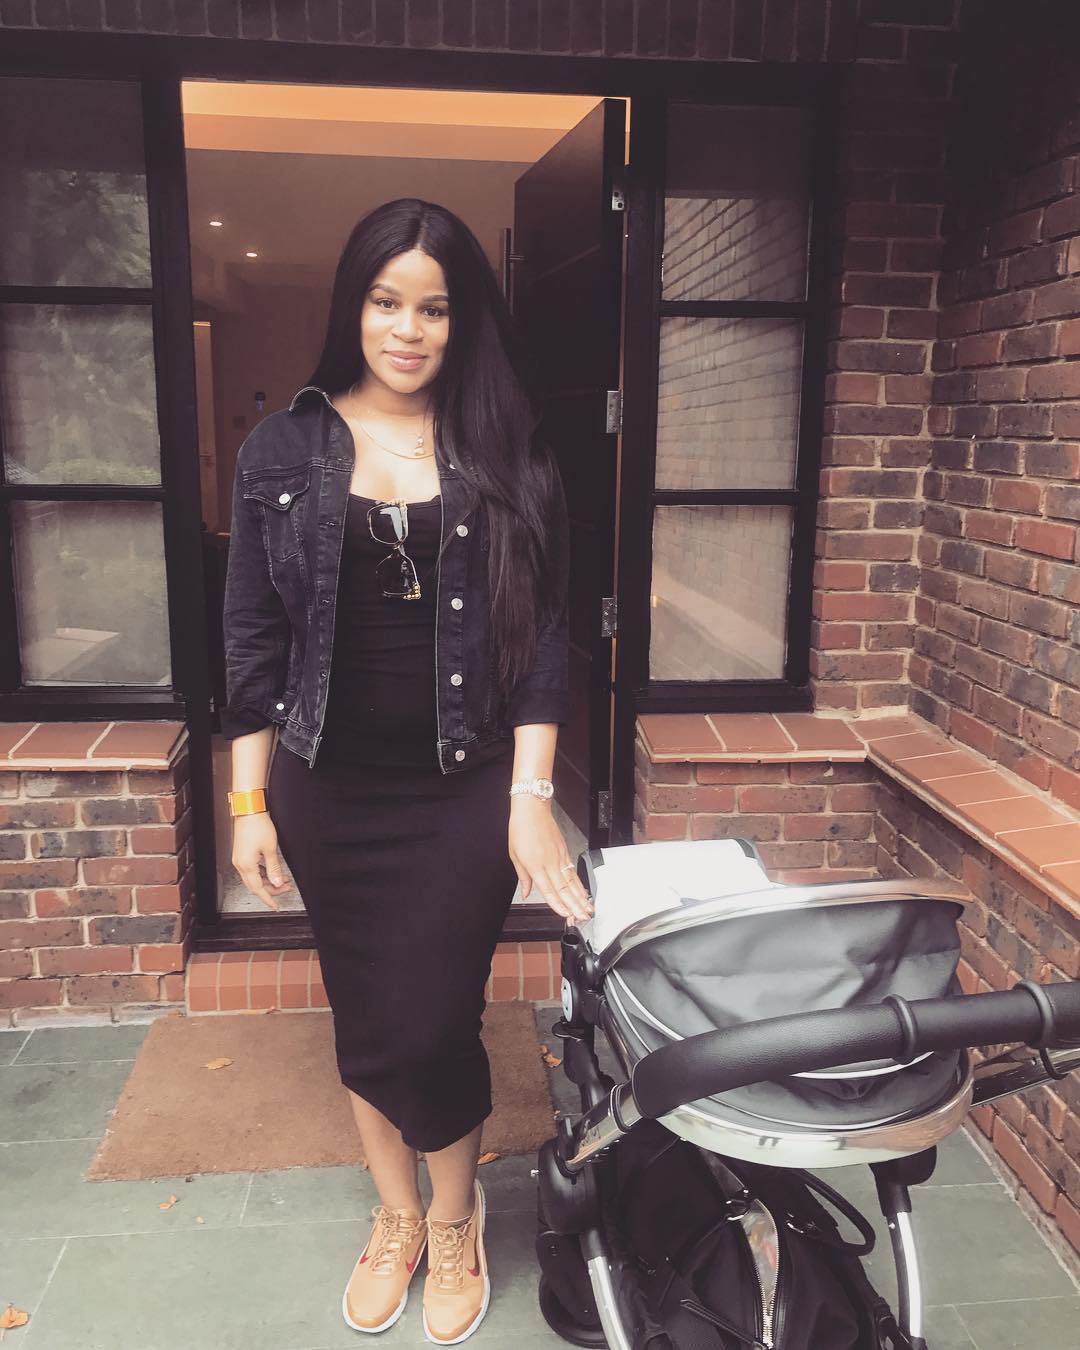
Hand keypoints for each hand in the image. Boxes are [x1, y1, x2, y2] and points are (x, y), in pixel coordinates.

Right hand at [231, 813, 294, 909]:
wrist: (249, 811)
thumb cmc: (258, 826)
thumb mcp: (270, 849)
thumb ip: (274, 869)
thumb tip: (278, 883)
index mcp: (246, 865)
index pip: (258, 889)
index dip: (268, 898)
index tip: (275, 906)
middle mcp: (240, 864)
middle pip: (255, 885)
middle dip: (271, 890)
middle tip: (285, 889)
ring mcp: (239, 859)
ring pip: (253, 878)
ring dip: (267, 881)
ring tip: (283, 880)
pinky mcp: (241, 854)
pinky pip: (251, 869)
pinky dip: (262, 873)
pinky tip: (272, 872)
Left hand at [508, 796, 592, 924]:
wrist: (532, 808)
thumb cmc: (521, 828)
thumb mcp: (514, 854)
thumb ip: (523, 876)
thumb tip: (525, 892)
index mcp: (535, 865)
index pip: (548, 890)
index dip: (558, 905)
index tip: (565, 915)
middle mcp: (550, 863)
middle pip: (564, 889)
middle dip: (574, 906)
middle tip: (583, 918)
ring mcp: (559, 857)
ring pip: (572, 881)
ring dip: (580, 897)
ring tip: (588, 909)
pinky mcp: (564, 851)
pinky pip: (572, 871)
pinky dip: (579, 883)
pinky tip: (583, 891)